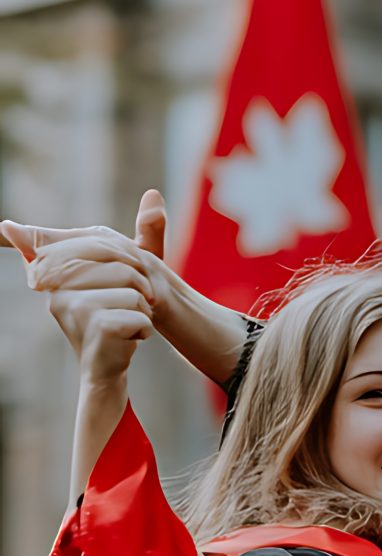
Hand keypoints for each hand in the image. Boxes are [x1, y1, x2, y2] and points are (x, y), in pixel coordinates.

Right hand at [7, 223, 151, 382]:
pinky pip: (139, 313)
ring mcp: (71, 308)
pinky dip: (144, 327)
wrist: (110, 363)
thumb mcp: (122, 269)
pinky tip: (127, 338)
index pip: (101, 243)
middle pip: (123, 264)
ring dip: (143, 307)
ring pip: (133, 288)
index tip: (126, 279)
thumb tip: (151, 192)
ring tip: (126, 321)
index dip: (126, 257)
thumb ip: (123, 233)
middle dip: (139, 285)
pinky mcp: (93, 327)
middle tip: (131, 303)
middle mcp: (56, 287)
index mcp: (57, 270)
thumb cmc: (116, 312)